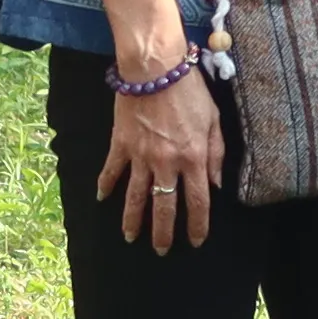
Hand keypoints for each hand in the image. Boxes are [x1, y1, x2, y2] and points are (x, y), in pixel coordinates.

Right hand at [92, 46, 221, 251]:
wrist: (154, 68)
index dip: (198, 225)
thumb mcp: (214, 120)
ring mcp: (141, 156)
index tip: (196, 241)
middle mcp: (166, 163)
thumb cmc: (189, 90)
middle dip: (163, 233)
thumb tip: (216, 184)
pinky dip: (105, 185)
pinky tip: (101, 199)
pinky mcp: (121, 144)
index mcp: (193, 158)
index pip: (198, 201)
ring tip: (131, 237)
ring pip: (136, 196)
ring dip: (133, 220)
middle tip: (161, 251)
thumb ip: (217, 154)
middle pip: (165, 207)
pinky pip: (112, 170)